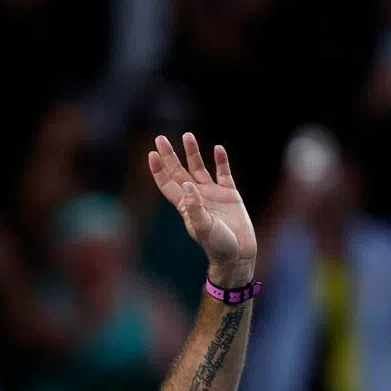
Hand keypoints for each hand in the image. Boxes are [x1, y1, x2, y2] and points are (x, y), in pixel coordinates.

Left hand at [149, 133, 257, 286]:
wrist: (238, 254)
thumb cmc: (217, 245)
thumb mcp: (203, 227)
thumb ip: (194, 207)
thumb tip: (186, 184)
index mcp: (185, 206)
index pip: (167, 184)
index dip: (158, 170)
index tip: (152, 154)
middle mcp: (196, 197)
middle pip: (179, 171)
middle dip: (169, 155)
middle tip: (160, 138)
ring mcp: (212, 194)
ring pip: (199, 168)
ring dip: (193, 153)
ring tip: (187, 135)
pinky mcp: (230, 194)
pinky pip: (224, 173)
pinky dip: (221, 161)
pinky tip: (217, 148)